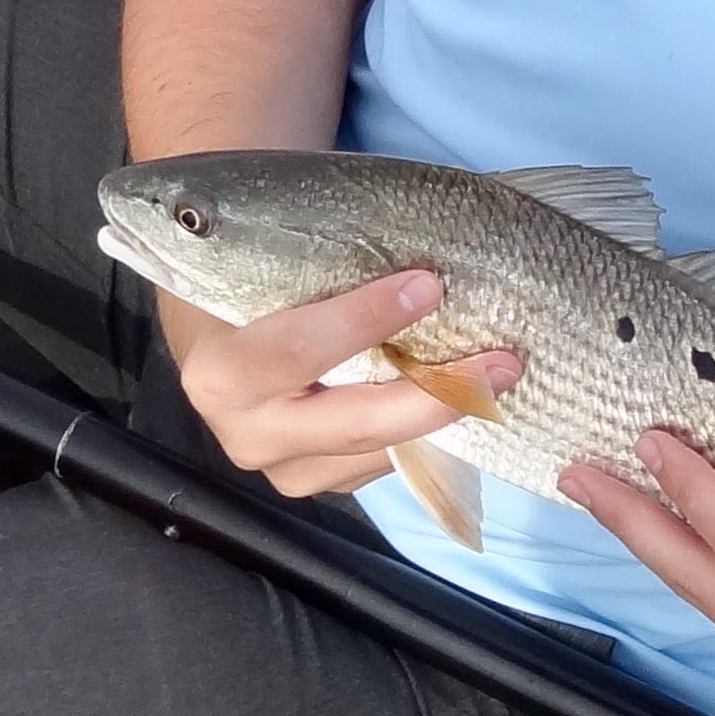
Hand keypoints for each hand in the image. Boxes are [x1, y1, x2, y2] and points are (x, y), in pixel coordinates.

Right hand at [168, 271, 518, 499]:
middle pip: (352, 424)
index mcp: (223, 372)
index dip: (364, 320)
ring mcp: (284, 466)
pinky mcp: (317, 478)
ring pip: (377, 449)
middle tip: (501, 362)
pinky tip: (464, 395)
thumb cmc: (245, 294)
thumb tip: (412, 237)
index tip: (427, 285)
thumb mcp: (263, 271)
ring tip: (501, 374)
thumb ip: (320, 265)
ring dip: (443, 414)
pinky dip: (427, 429)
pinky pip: (381, 461)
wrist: (213, 345)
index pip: (297, 349)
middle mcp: (249, 431)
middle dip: (434, 394)